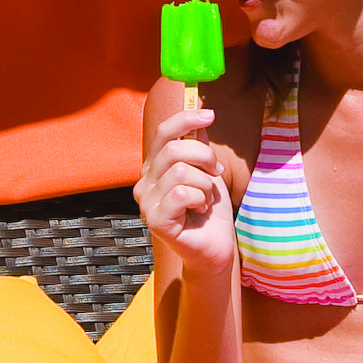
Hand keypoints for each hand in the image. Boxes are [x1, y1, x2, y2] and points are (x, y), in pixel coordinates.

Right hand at [137, 104, 238, 275]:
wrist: (214, 248)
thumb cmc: (209, 212)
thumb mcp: (208, 173)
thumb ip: (198, 148)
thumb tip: (198, 121)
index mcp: (154, 168)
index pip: (164, 133)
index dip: (186, 119)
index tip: (209, 114)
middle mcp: (144, 183)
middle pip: (174, 150)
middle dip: (205, 157)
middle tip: (217, 172)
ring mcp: (146, 202)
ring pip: (181, 172)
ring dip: (206, 184)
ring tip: (207, 199)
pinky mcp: (155, 220)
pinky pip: (182, 193)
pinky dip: (200, 199)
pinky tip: (200, 210)